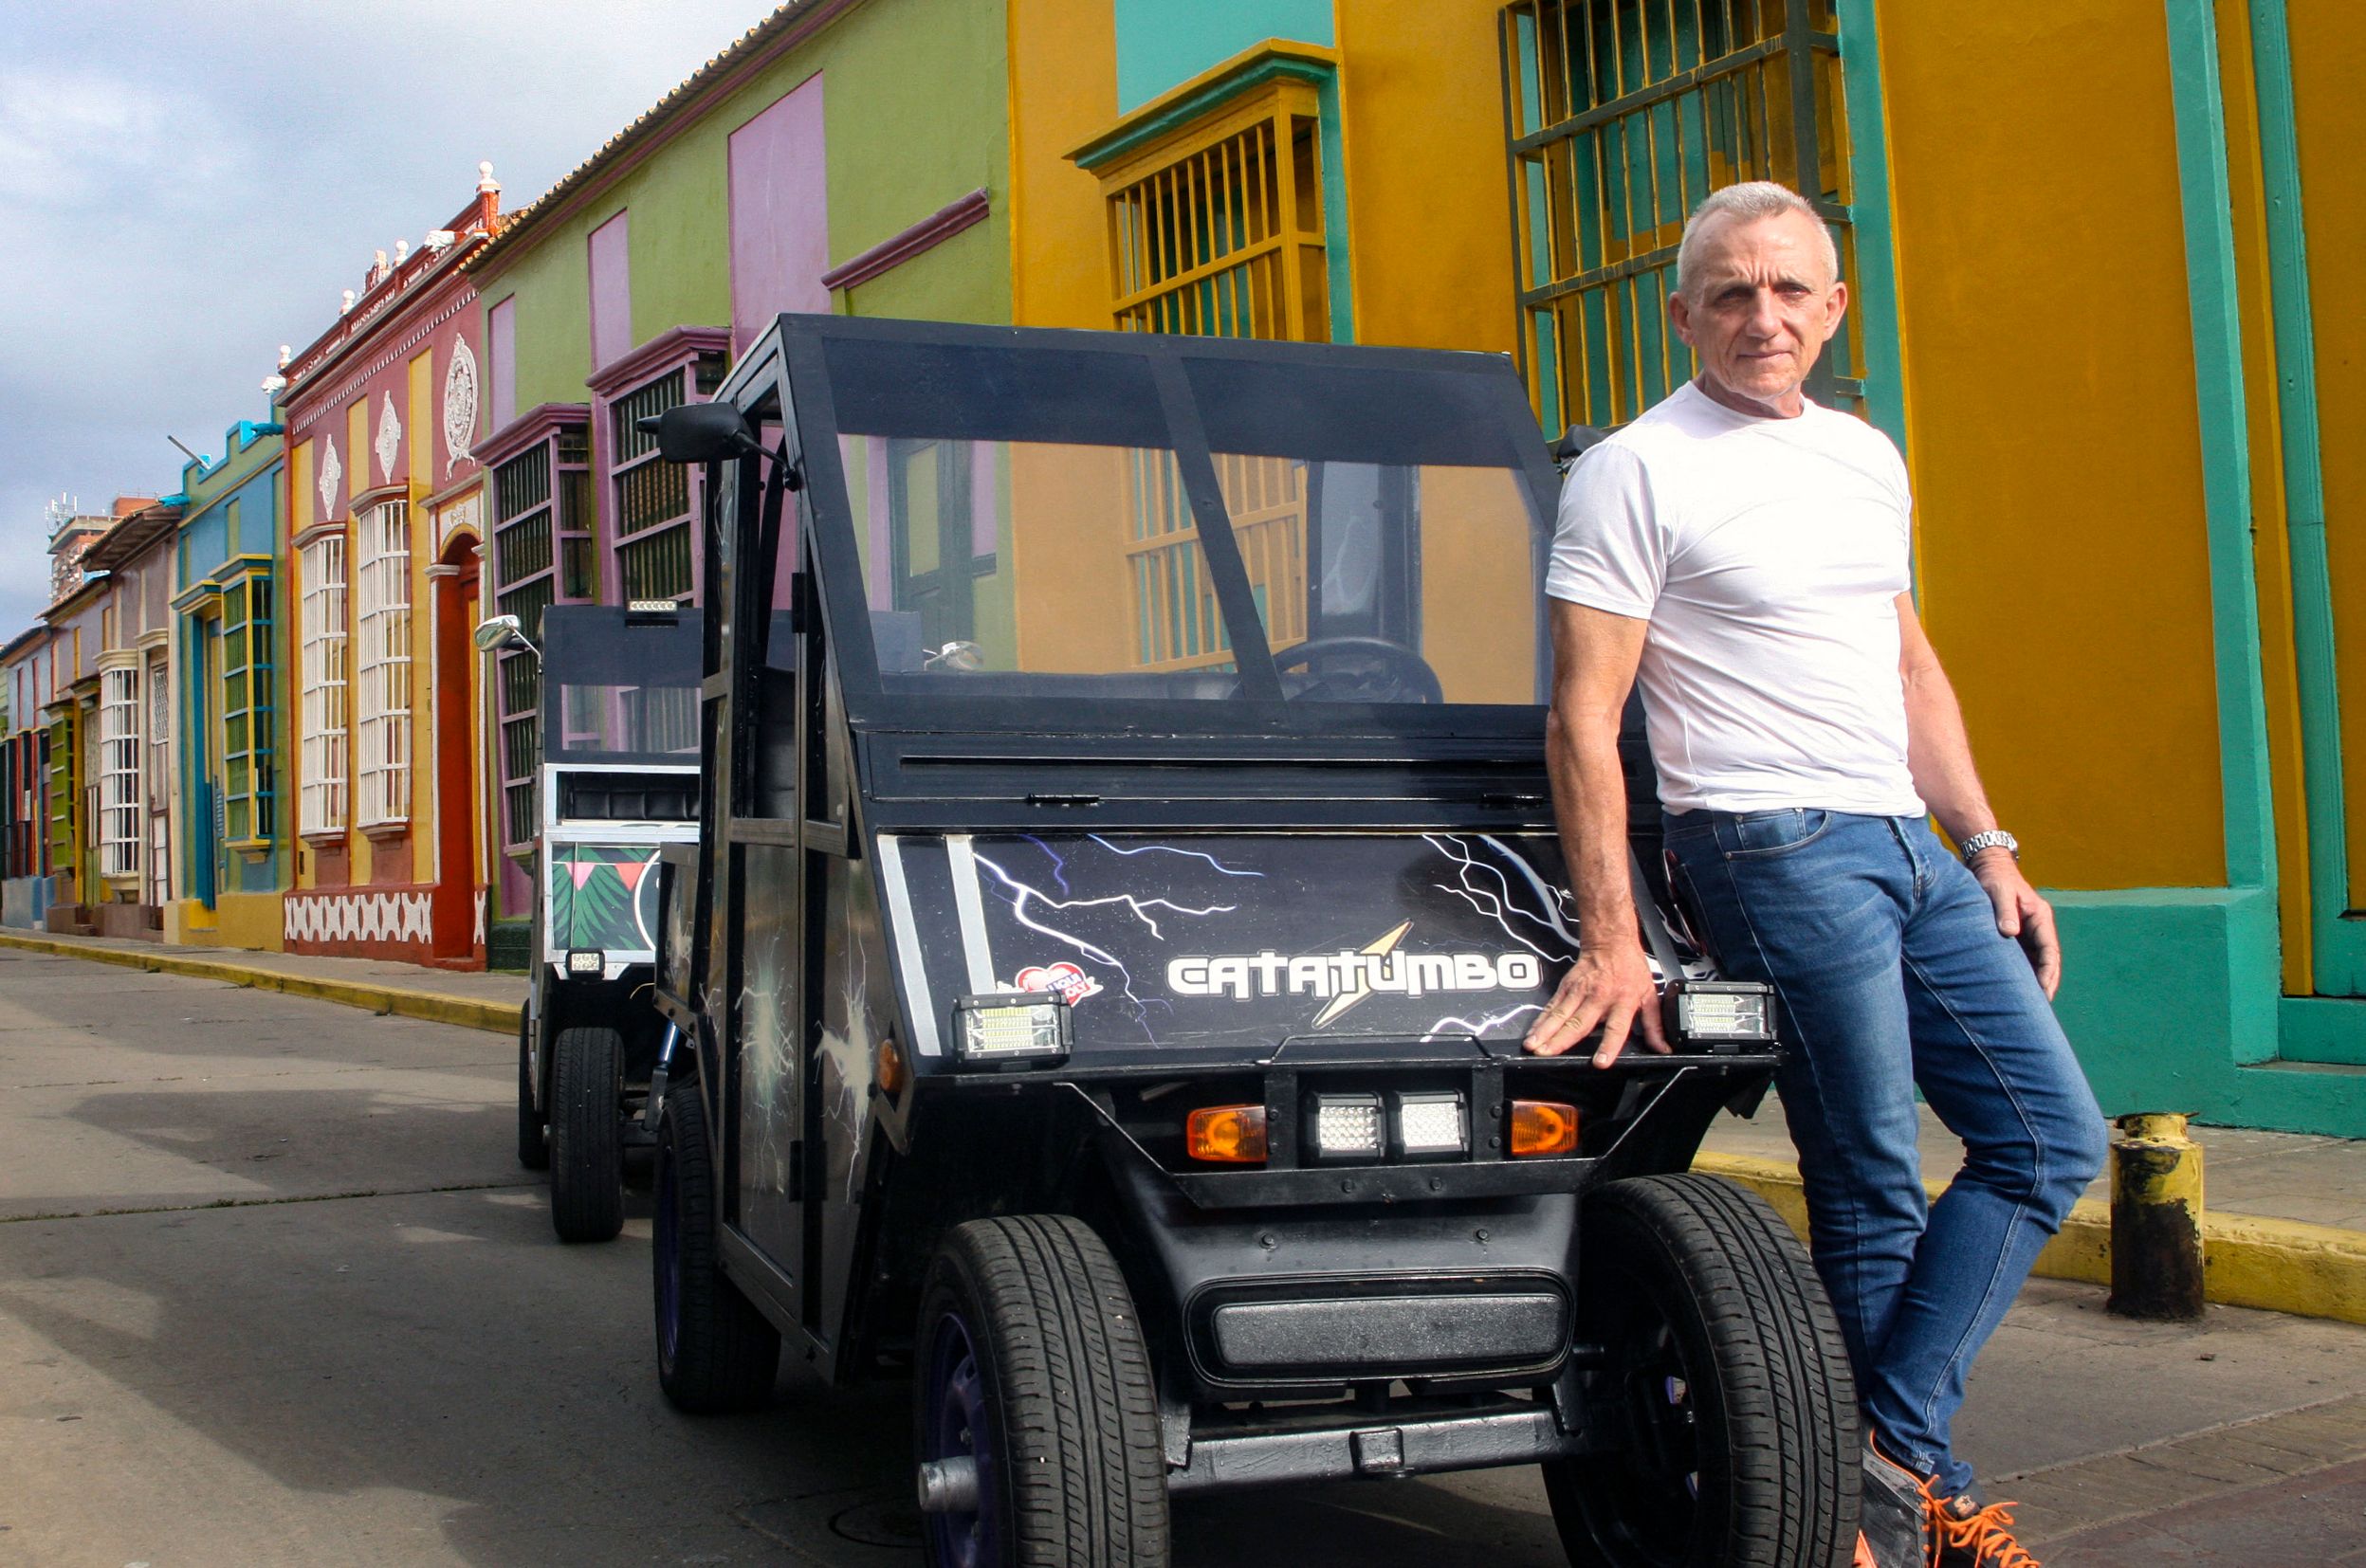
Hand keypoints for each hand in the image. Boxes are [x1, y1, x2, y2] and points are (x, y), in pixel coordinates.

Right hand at [1523, 940, 1669, 1065]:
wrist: (1611, 942)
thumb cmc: (1630, 968)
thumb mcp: (1649, 995)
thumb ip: (1654, 1025)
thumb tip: (1662, 1048)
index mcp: (1623, 1001)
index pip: (1616, 1027)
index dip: (1608, 1046)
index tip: (1599, 1062)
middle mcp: (1599, 997)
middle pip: (1578, 1022)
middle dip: (1561, 1040)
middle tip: (1546, 1053)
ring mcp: (1580, 992)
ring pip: (1561, 1015)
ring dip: (1545, 1031)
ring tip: (1534, 1045)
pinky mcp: (1566, 987)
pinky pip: (1552, 1006)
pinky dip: (1541, 1020)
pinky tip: (1533, 1032)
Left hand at [1970, 848, 2060, 998]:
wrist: (1988, 866)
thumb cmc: (1993, 878)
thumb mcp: (1998, 891)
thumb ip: (2004, 910)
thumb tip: (2010, 932)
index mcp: (2041, 917)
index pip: (2050, 951)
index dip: (2049, 973)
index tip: (2044, 991)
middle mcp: (2039, 927)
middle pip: (2047, 961)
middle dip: (2046, 983)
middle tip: (2040, 1008)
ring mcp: (2029, 932)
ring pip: (2036, 962)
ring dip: (2035, 981)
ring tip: (2030, 1006)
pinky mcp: (2017, 935)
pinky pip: (2024, 958)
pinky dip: (2023, 974)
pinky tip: (2016, 990)